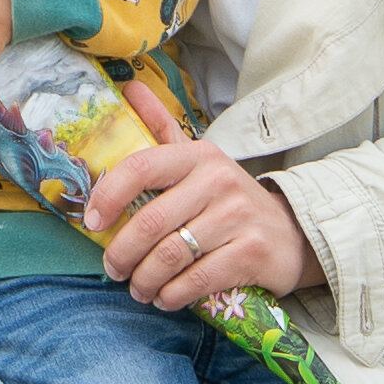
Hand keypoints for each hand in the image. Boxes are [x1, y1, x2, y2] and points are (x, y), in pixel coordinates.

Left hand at [80, 74, 320, 311]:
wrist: (291, 233)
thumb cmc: (227, 199)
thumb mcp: (198, 160)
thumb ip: (162, 127)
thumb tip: (129, 86)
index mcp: (198, 155)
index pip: (141, 166)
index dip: (108, 196)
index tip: (92, 222)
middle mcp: (218, 181)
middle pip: (151, 221)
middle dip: (122, 253)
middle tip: (114, 270)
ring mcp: (237, 217)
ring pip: (170, 256)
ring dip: (144, 280)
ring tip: (139, 288)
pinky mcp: (250, 253)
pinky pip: (196, 280)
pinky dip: (172, 295)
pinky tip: (165, 298)